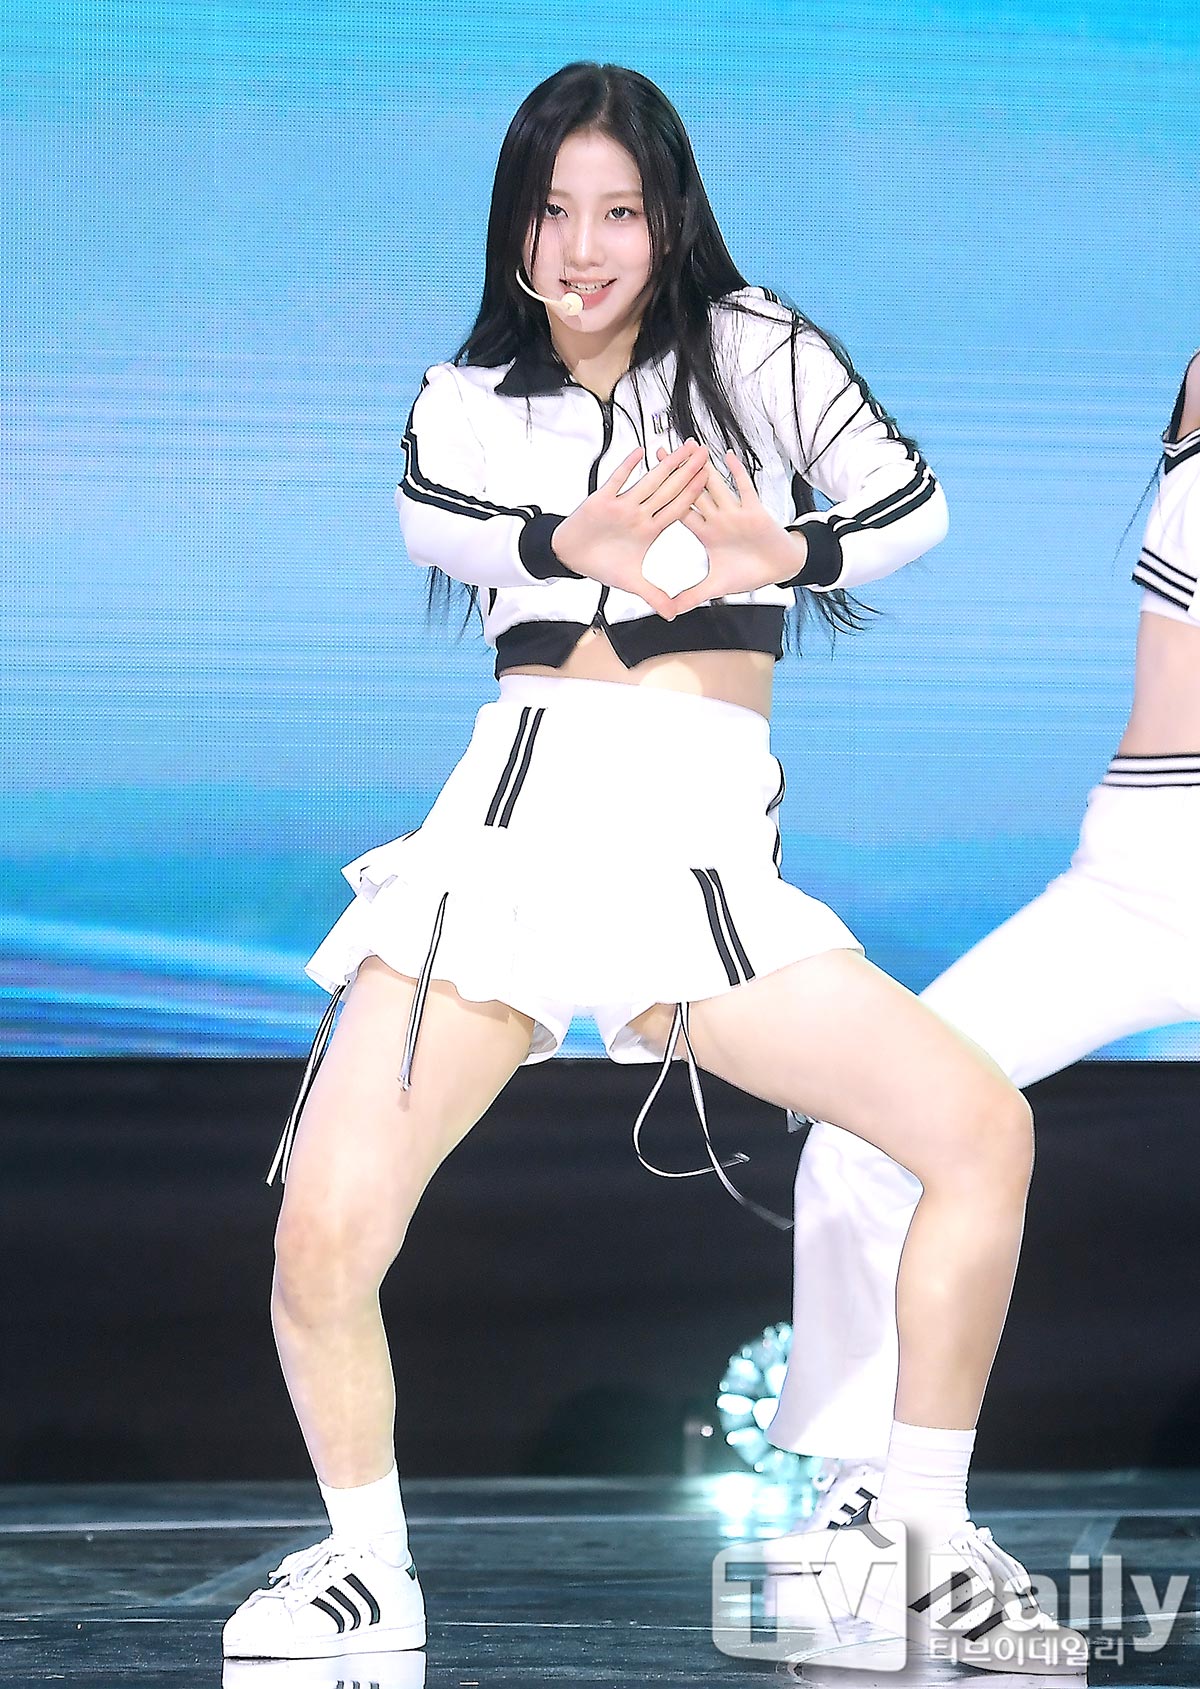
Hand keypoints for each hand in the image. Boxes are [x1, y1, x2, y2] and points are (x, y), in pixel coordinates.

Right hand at [552, 440, 711, 617]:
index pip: (677, 509)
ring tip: (682, 446)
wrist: (571, 555)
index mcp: (649, 530)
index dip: (693, 493)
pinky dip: (627, 468)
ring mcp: (621, 506)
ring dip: (665, 464)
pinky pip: (616, 481)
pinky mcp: (600, 500)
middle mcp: (639, 514)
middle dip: (687, 471)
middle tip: (704, 451)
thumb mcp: (631, 583)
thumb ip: (653, 596)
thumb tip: (673, 615)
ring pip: (648, 482)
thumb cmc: (600, 564)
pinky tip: (640, 452)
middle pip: (668, 490)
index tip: (709, 478)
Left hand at [661, 449, 806, 617]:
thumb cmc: (750, 572)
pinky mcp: (754, 511)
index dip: (664, 497)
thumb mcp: (716, 587)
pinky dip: (736, 473)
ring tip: (690, 445)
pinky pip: (744, 489)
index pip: (681, 511)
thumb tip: (669, 611)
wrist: (779, 567)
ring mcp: (735, 513)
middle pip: (694, 491)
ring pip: (716, 485)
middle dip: (678, 472)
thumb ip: (692, 596)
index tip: (647, 484)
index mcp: (706, 533)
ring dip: (704, 466)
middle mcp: (718, 518)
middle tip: (660, 451)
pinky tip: (726, 456)